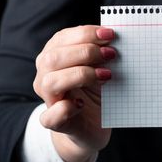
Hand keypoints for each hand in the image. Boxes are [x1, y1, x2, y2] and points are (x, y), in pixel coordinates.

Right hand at [33, 25, 115, 161]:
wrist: (91, 127)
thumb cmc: (96, 93)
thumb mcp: (100, 69)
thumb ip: (102, 54)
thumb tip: (116, 40)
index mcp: (55, 57)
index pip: (62, 38)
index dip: (86, 34)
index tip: (110, 34)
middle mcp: (45, 76)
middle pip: (53, 58)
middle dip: (84, 52)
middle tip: (111, 54)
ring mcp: (49, 100)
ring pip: (50, 82)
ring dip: (80, 75)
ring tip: (106, 76)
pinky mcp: (55, 122)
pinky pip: (50, 116)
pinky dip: (65, 109)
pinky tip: (81, 104)